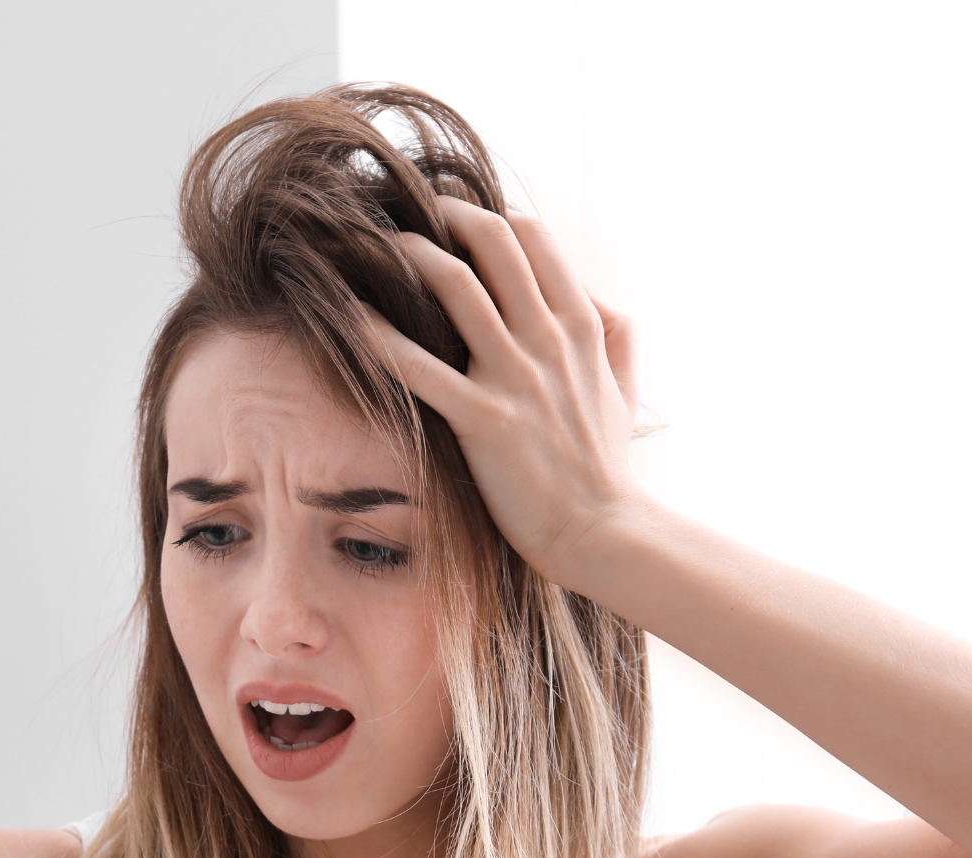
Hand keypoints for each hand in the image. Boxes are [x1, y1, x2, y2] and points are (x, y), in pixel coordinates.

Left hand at [360, 195, 643, 586]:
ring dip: (410, 257)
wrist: (601, 531)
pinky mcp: (483, 421)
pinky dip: (379, 337)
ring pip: (456, 287)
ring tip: (372, 248)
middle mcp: (548, 340)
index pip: (532, 239)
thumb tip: (595, 300)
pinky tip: (348, 316)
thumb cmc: (603, 466)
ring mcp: (515, 378)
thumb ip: (615, 336)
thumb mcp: (624, 389)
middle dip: (443, 217)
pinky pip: (421, 368)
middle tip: (404, 213)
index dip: (488, 216)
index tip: (454, 218)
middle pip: (492, 243)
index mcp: (581, 326)